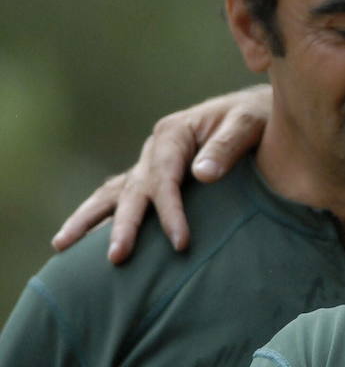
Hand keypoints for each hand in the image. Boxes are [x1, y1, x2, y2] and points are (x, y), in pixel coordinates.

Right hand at [52, 85, 271, 261]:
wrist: (261, 109)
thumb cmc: (259, 118)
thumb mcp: (250, 124)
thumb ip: (228, 146)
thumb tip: (202, 174)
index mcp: (175, 132)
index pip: (165, 179)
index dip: (170, 212)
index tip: (180, 243)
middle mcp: (156, 147)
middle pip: (133, 190)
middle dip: (124, 224)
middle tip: (116, 257)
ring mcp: (151, 160)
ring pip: (113, 192)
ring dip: (89, 219)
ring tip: (61, 246)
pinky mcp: (154, 173)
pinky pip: (121, 194)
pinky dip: (102, 214)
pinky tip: (81, 237)